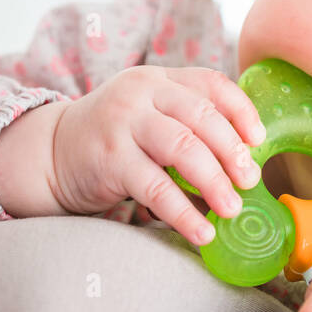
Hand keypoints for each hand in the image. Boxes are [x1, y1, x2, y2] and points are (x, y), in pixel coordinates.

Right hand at [48, 66, 264, 243]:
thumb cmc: (117, 139)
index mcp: (160, 80)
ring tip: (232, 209)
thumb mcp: (151, 119)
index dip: (241, 111)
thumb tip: (245, 171)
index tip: (259, 140)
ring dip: (215, 182)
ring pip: (183, 148)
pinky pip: (156, 188)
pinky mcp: (110, 158)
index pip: (211, 84)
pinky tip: (201, 232)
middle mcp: (142, 93)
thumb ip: (190, 131)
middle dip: (233, 152)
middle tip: (251, 181)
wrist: (52, 152)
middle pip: (202, 116)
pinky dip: (183, 213)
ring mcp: (123, 123)